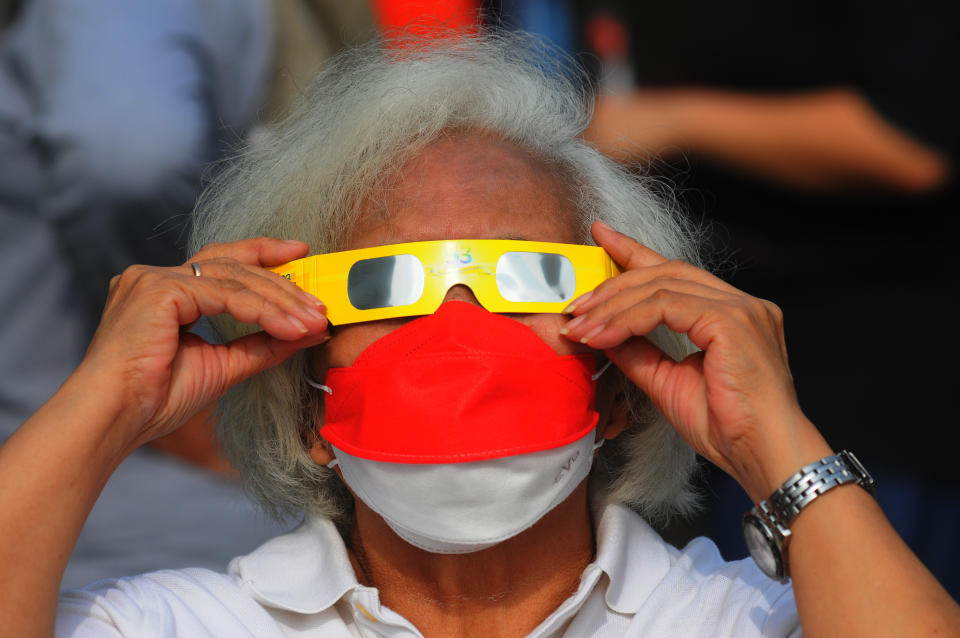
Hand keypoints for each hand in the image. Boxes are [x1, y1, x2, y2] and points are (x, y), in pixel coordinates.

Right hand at [79, 238, 329, 451]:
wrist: (115, 419)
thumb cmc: (156, 399)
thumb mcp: (223, 366)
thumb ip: (261, 345)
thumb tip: (306, 332)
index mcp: (164, 291)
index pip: (221, 262)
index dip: (263, 253)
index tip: (301, 252)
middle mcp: (155, 277)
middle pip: (233, 266)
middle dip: (282, 285)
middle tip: (319, 306)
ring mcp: (153, 278)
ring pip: (233, 278)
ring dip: (280, 301)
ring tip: (312, 322)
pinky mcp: (157, 289)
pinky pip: (223, 295)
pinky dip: (262, 311)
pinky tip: (289, 327)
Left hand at [562, 221, 817, 498]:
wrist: (762, 455)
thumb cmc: (727, 428)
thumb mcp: (667, 383)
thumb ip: (638, 353)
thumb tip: (603, 334)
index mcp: (731, 315)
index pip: (676, 273)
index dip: (635, 252)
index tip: (601, 237)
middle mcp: (740, 304)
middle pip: (665, 273)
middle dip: (614, 283)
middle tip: (577, 305)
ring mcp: (740, 309)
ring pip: (662, 286)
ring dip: (614, 304)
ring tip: (581, 325)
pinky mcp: (732, 320)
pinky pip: (667, 306)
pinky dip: (628, 318)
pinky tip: (603, 334)